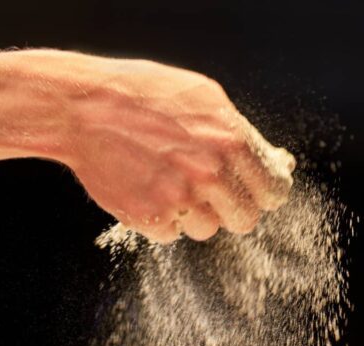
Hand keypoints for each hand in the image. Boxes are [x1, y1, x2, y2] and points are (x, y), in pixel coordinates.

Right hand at [59, 56, 295, 242]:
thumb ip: (239, 132)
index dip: (266, 194)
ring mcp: (179, 199)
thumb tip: (279, 161)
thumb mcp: (203, 98)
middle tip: (212, 193)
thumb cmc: (143, 94)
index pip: (273, 190)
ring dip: (194, 215)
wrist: (84, 108)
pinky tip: (146, 188)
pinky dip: (161, 218)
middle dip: (232, 209)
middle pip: (244, 219)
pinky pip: (171, 234)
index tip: (257, 194)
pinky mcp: (149, 217)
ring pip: (207, 229)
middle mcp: (210, 174)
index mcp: (231, 141)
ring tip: (169, 182)